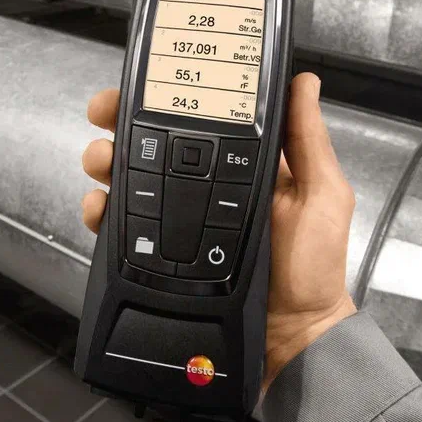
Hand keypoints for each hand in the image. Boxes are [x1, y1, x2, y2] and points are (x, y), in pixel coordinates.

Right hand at [81, 73, 356, 385]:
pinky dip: (101, 214)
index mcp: (241, 167)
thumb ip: (309, 141)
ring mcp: (179, 225)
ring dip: (105, 163)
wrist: (293, 338)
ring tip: (101, 162)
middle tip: (103, 117)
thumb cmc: (314, 269)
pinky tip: (99, 207)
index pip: (197, 123)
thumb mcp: (322, 197)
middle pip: (152, 146)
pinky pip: (121, 231)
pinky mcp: (159, 260)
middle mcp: (205, 190)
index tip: (139, 84)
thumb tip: (304, 82)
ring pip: (129, 182)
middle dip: (120, 125)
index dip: (165, 100)